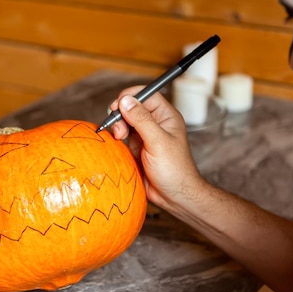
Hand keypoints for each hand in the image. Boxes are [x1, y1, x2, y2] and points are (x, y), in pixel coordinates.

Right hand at [108, 87, 204, 212]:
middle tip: (118, 128)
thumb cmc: (174, 170)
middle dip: (121, 114)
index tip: (117, 105)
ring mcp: (146, 136)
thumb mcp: (157, 141)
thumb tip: (125, 100)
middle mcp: (156, 123)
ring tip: (119, 138)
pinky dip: (117, 139)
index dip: (130, 97)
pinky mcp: (138, 148)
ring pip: (125, 122)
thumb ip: (141, 119)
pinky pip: (123, 137)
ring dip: (118, 127)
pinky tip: (118, 145)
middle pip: (132, 107)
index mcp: (166, 116)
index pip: (146, 95)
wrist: (174, 196)